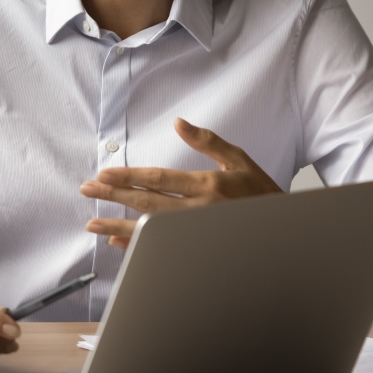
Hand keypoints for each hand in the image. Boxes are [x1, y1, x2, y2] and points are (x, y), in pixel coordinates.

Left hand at [80, 117, 280, 248]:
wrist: (286, 231)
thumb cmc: (262, 193)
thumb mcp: (239, 160)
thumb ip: (208, 142)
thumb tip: (180, 123)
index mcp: (208, 185)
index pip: (159, 179)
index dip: (129, 177)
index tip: (104, 175)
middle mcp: (199, 210)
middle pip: (146, 202)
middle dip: (113, 197)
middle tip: (87, 191)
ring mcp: (196, 233)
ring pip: (148, 229)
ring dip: (117, 226)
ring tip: (92, 223)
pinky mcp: (196, 249)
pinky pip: (159, 249)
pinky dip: (135, 246)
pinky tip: (116, 241)